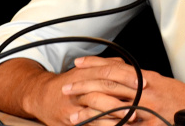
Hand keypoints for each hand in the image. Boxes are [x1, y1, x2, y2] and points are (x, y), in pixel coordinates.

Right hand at [0, 57, 138, 125]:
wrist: (40, 96)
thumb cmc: (68, 82)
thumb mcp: (86, 69)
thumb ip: (106, 66)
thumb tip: (127, 65)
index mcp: (87, 72)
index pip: (110, 71)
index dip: (128, 75)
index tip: (144, 80)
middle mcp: (81, 85)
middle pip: (106, 86)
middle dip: (126, 92)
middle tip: (143, 97)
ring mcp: (75, 103)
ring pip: (97, 105)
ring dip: (116, 110)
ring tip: (132, 115)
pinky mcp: (70, 119)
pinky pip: (89, 122)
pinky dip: (103, 124)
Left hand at [66, 56, 184, 124]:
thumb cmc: (181, 98)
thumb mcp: (160, 82)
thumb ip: (141, 79)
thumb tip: (123, 74)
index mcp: (147, 78)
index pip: (115, 68)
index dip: (95, 65)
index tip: (78, 64)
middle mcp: (145, 92)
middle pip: (109, 86)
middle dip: (85, 86)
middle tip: (67, 86)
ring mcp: (146, 110)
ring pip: (112, 107)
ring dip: (90, 110)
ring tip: (73, 112)